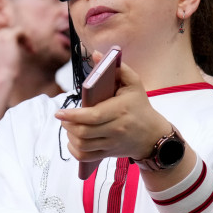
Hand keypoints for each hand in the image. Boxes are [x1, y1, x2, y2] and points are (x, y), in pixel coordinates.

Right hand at [0, 12, 23, 85]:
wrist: (0, 80)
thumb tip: (10, 47)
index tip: (8, 24)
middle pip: (3, 30)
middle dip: (15, 36)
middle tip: (25, 45)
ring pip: (13, 31)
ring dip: (22, 39)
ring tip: (29, 49)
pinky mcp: (8, 37)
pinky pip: (20, 30)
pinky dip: (27, 38)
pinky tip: (31, 49)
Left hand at [54, 60, 168, 163]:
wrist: (153, 135)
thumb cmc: (140, 105)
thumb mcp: (134, 84)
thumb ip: (118, 68)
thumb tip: (96, 55)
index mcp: (120, 110)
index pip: (92, 116)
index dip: (72, 116)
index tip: (59, 113)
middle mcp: (116, 129)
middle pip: (84, 132)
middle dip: (68, 125)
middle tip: (62, 118)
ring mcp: (112, 143)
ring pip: (83, 145)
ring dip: (70, 137)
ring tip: (67, 126)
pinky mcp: (109, 153)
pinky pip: (86, 157)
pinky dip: (75, 151)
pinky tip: (73, 141)